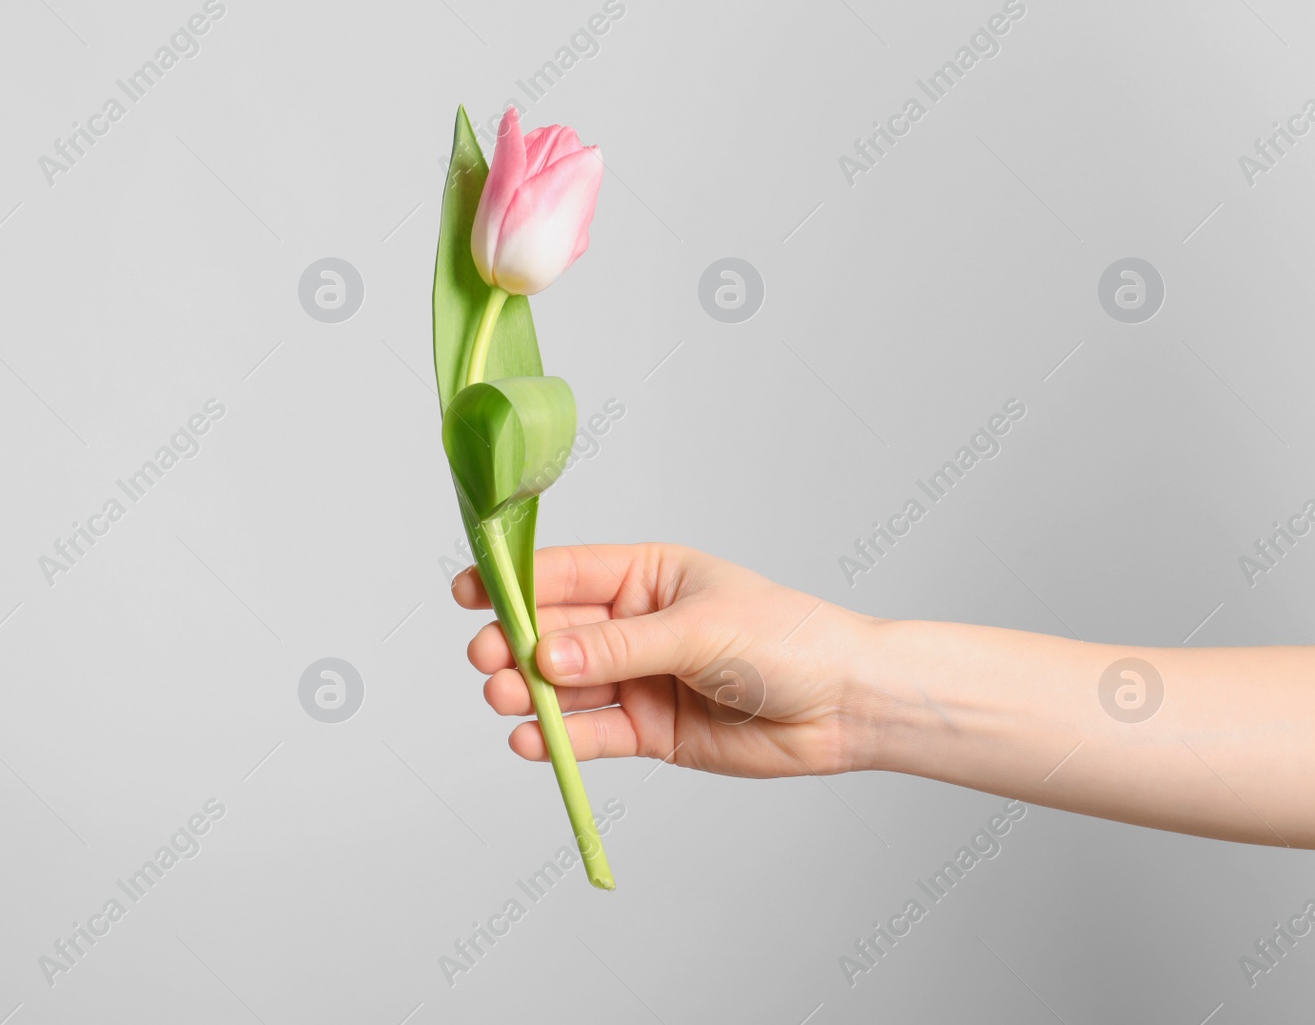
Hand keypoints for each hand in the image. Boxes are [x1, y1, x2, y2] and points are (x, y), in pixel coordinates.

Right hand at [452, 543, 872, 778]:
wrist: (845, 707)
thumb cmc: (786, 641)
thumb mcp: (699, 630)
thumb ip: (619, 647)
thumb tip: (546, 655)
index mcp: (646, 576)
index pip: (565, 573)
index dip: (513, 582)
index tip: (470, 594)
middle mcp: (633, 625)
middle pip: (554, 633)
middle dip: (515, 645)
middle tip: (489, 661)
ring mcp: (637, 679)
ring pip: (565, 687)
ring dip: (529, 695)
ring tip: (505, 700)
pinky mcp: (648, 730)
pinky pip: (591, 733)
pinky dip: (559, 739)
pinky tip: (531, 740)